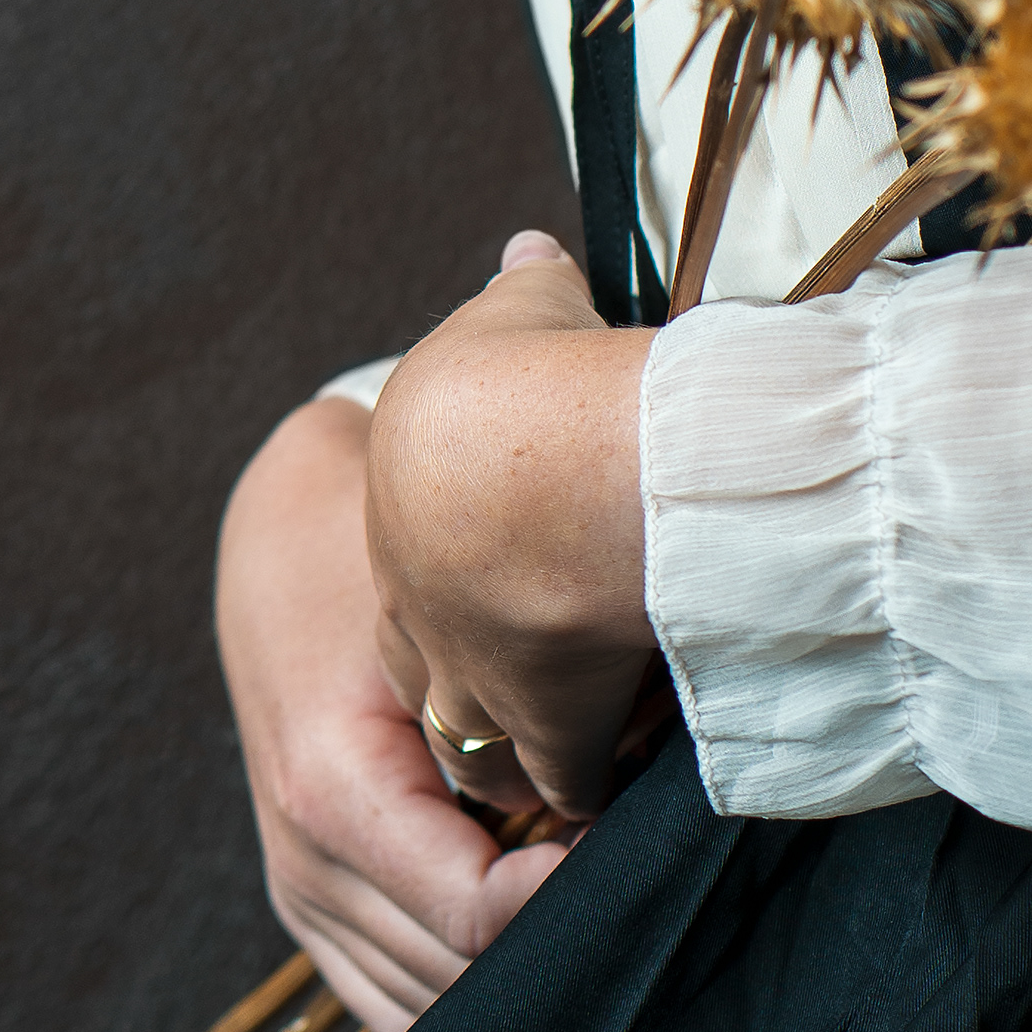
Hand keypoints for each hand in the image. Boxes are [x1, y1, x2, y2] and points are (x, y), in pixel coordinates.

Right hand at [213, 390, 578, 1031]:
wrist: (273, 542)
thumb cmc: (366, 557)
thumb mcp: (439, 615)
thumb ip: (522, 708)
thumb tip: (632, 781)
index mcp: (333, 795)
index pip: (475, 917)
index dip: (572, 904)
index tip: (640, 853)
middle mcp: (305, 869)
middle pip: (457, 983)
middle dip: (555, 951)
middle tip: (641, 891)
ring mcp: (303, 900)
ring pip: (429, 1012)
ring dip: (518, 978)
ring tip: (594, 910)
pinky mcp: (315, 909)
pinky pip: (394, 1003)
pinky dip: (470, 991)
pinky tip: (539, 939)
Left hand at [365, 228, 660, 824]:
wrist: (544, 462)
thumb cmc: (530, 375)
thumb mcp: (522, 309)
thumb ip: (528, 290)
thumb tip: (528, 250)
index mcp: (405, 510)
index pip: (410, 576)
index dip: (455, 590)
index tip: (508, 588)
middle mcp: (419, 603)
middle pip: (421, 668)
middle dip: (467, 676)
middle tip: (524, 676)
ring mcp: (476, 669)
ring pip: (475, 738)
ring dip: (518, 743)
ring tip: (571, 740)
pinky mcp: (548, 716)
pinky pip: (566, 774)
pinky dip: (590, 781)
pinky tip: (626, 781)